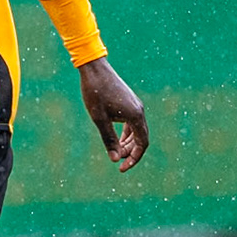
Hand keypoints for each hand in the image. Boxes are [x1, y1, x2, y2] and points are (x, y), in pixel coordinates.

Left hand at [77, 56, 147, 171]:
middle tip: (116, 161)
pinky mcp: (130, 102)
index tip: (121, 168)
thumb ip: (109, 140)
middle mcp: (139, 111)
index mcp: (135, 116)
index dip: (133, 158)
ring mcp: (136, 105)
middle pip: (142, 139)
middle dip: (131, 152)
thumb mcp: (99, 119)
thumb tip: (115, 160)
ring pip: (138, 131)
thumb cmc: (95, 93)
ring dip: (129, 143)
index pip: (142, 144)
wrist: (94, 68)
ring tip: (116, 151)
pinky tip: (117, 138)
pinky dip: (127, 133)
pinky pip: (133, 123)